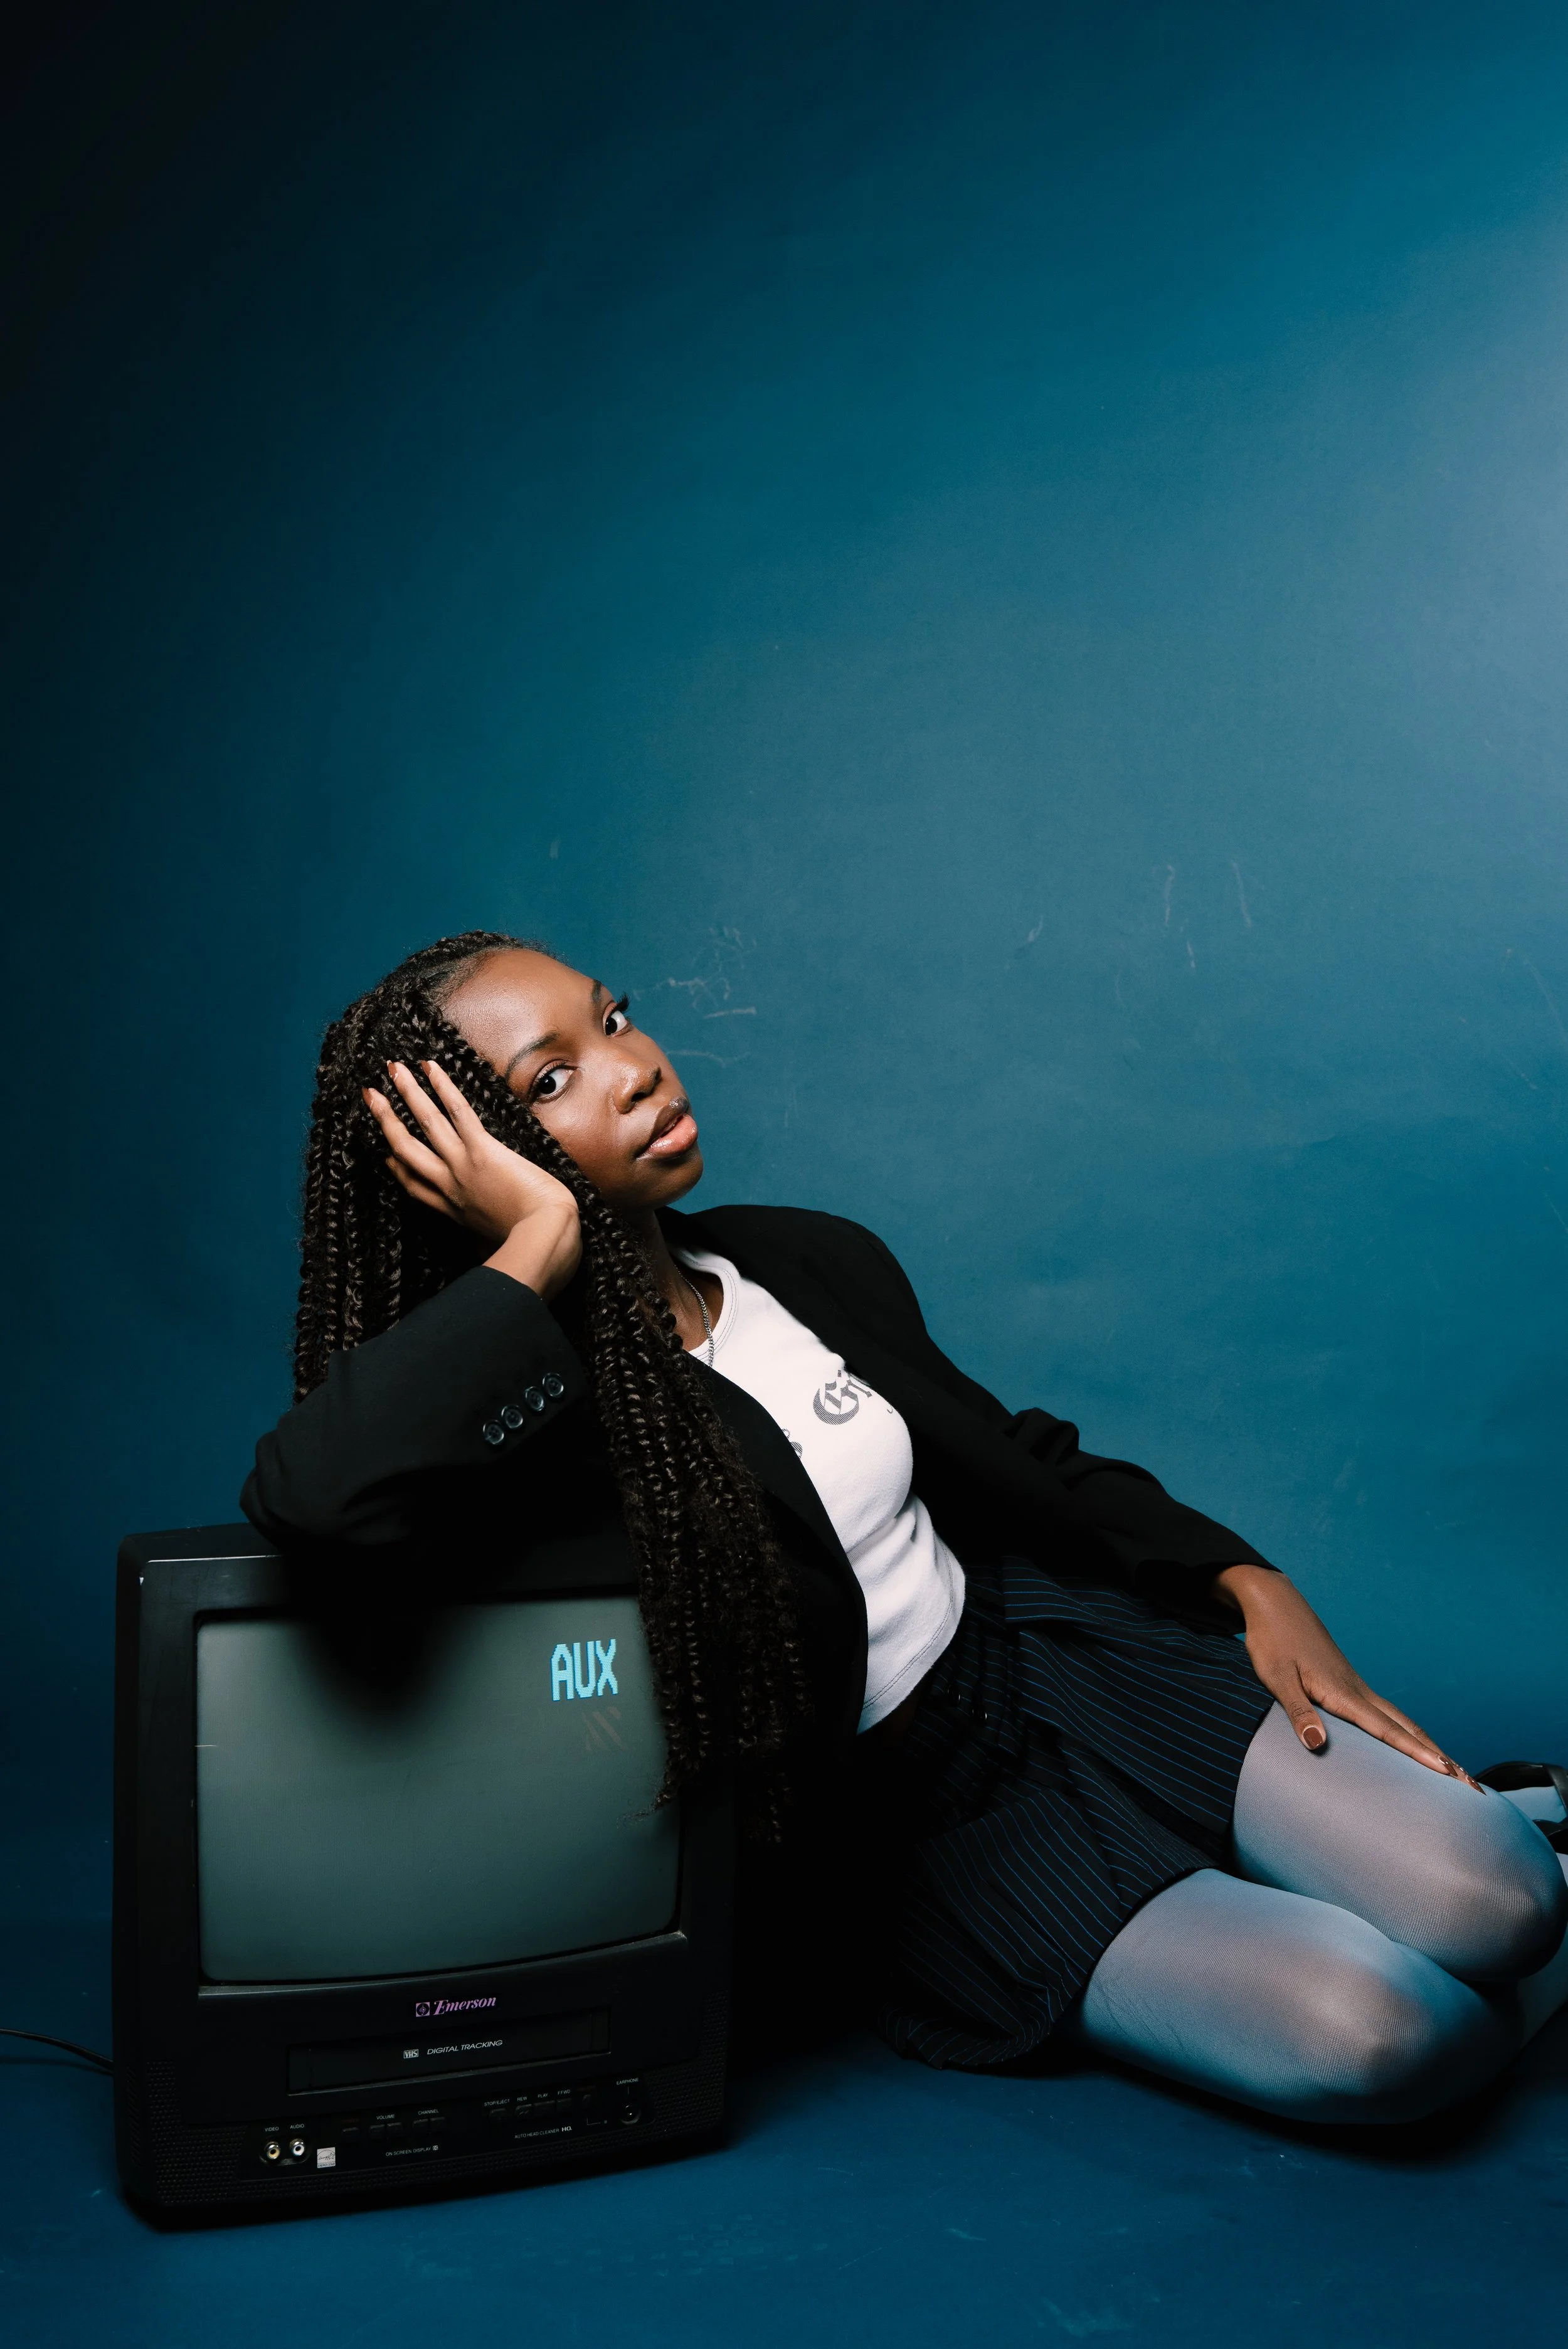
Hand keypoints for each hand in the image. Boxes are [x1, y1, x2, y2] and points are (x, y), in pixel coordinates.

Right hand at [363, 1060, 581, 1298]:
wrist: (545, 1239)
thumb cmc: (534, 1246)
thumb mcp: (499, 1247)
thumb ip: (488, 1244)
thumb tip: (491, 1252)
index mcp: (455, 1211)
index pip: (415, 1186)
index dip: (397, 1167)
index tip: (386, 1152)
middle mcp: (450, 1186)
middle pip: (406, 1149)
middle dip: (386, 1120)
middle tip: (370, 1096)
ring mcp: (462, 1166)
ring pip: (426, 1123)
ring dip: (407, 1093)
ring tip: (391, 1068)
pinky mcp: (483, 1151)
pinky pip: (457, 1112)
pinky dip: (442, 1087)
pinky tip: (429, 1066)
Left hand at [1213, 1565, 1474, 1781]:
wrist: (1276, 1605)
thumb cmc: (1272, 1640)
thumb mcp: (1277, 1677)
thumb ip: (1298, 1711)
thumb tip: (1317, 1745)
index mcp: (1344, 1694)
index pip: (1388, 1731)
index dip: (1417, 1754)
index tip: (1448, 1772)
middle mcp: (1359, 1692)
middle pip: (1409, 1730)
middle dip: (1440, 1757)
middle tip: (1472, 1785)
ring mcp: (1358, 1688)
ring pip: (1403, 1722)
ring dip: (1429, 1746)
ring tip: (1455, 1772)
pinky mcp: (1350, 1686)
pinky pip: (1389, 1716)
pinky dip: (1409, 1734)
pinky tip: (1412, 1744)